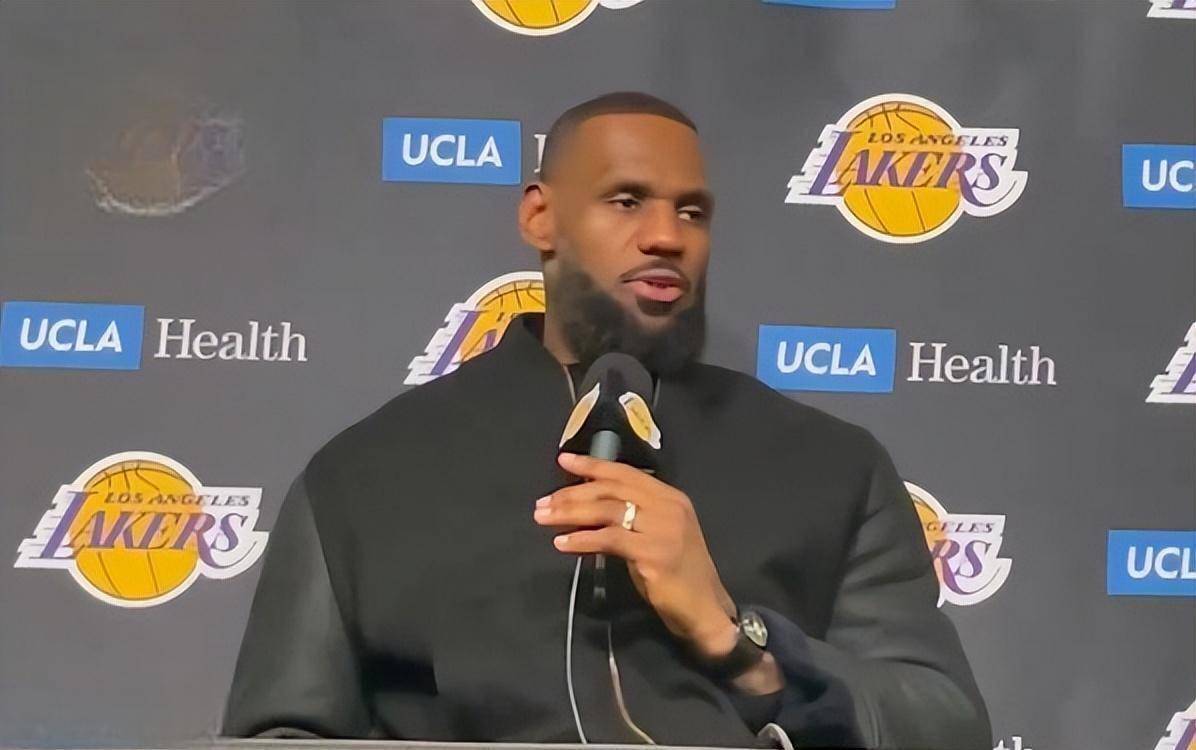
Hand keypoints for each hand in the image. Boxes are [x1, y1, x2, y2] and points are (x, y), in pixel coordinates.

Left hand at [534, 452, 737, 658]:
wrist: (705, 608)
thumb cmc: (678, 574)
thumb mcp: (658, 534)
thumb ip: (634, 515)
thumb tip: (590, 503)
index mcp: (671, 497)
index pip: (625, 473)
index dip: (592, 465)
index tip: (563, 461)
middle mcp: (669, 507)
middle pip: (612, 490)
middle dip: (573, 493)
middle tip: (543, 501)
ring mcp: (663, 529)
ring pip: (608, 511)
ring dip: (571, 513)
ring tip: (544, 518)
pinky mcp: (654, 554)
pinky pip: (609, 539)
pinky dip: (582, 540)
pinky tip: (562, 543)